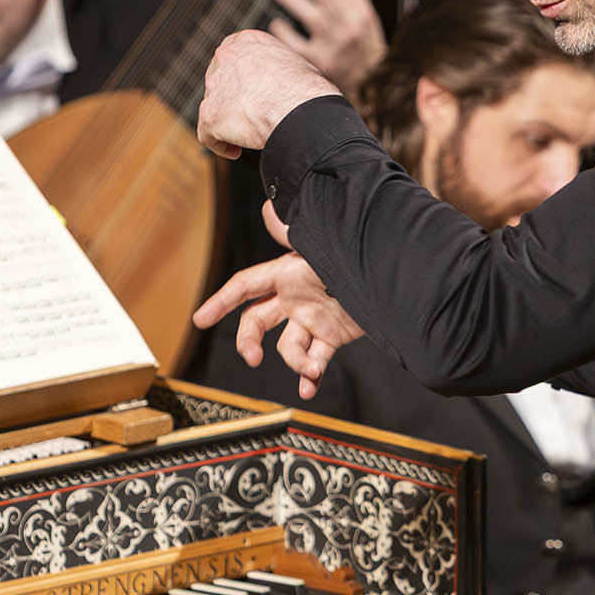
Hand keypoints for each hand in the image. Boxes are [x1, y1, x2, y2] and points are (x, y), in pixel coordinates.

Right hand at [193, 205, 363, 399]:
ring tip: (311, 369)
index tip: (200, 320)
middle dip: (248, 341)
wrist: (395, 281)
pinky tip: (309, 388)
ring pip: (289, 347)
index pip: (245, 286)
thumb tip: (269, 207)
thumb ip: (292, 231)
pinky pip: (316, 359)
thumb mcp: (322, 246)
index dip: (220, 301)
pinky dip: (311, 376)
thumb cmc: (356, 257)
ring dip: (296, 362)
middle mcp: (296, 296)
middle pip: (257, 321)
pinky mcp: (334, 334)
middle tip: (253, 358)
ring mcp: (314, 317)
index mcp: (287, 273)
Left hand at [197, 30, 340, 159]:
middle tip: (250, 118)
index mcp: (247, 41)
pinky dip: (220, 144)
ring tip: (248, 137)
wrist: (301, 110)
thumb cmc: (307, 91)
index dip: (239, 81)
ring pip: (213, 108)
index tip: (251, 95)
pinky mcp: (210, 114)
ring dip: (227, 123)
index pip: (232, 59)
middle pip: (219, 83)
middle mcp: (226, 57)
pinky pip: (207, 134)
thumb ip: (276, 67)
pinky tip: (236, 151)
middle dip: (232, 102)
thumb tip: (279, 82)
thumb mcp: (294, 64)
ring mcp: (215, 86)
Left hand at [269, 0, 387, 94]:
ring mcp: (337, 46)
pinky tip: (276, 24)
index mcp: (363, 11)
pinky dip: (283, 31)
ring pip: (309, 14)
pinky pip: (296, 44)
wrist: (371, 87)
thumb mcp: (363, 18)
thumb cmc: (362, 48)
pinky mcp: (322, 64)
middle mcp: (352, 26)